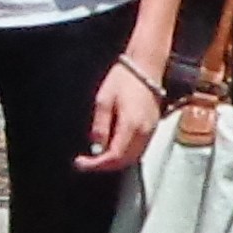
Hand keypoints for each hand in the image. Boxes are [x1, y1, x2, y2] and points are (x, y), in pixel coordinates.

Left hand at [81, 55, 166, 172]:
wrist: (145, 67)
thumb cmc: (124, 79)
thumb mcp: (103, 100)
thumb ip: (100, 126)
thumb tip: (97, 146)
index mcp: (131, 125)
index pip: (113, 156)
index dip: (96, 164)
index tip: (81, 163)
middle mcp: (144, 132)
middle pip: (124, 161)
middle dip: (104, 166)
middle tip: (87, 162)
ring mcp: (150, 131)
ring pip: (132, 158)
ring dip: (115, 161)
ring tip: (97, 157)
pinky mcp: (152, 128)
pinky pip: (138, 150)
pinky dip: (124, 154)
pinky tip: (112, 148)